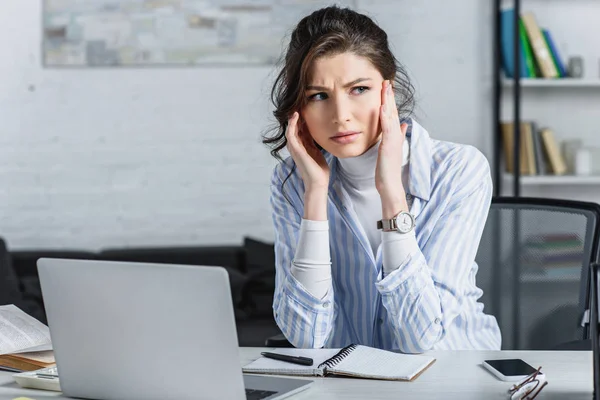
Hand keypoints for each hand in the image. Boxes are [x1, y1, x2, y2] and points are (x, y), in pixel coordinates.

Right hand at [286, 112, 329, 190]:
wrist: (318, 183)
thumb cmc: (319, 171)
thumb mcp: (318, 152)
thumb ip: (315, 144)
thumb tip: (319, 134)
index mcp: (303, 147)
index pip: (300, 130)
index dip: (302, 120)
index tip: (305, 109)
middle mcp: (297, 147)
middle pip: (294, 128)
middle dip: (296, 118)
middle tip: (299, 105)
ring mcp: (295, 149)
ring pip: (290, 129)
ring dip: (292, 119)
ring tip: (296, 107)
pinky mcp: (295, 150)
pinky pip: (291, 134)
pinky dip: (292, 124)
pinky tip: (295, 116)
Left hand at [375, 80, 408, 217]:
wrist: (390, 184)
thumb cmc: (388, 169)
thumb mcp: (392, 149)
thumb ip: (398, 136)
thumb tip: (404, 124)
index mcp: (395, 135)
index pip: (393, 114)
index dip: (390, 100)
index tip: (387, 88)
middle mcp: (395, 135)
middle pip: (393, 111)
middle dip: (389, 96)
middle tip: (387, 81)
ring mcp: (393, 140)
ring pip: (391, 117)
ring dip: (388, 102)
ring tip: (385, 88)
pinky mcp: (388, 146)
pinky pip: (387, 129)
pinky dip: (385, 118)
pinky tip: (382, 107)